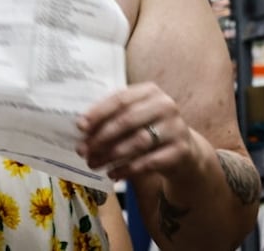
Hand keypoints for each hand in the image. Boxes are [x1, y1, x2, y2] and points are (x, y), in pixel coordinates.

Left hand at [77, 83, 201, 181]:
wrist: (184, 152)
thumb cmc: (150, 130)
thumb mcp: (135, 117)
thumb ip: (112, 117)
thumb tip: (82, 128)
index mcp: (150, 91)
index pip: (120, 99)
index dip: (98, 113)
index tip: (80, 127)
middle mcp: (165, 105)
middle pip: (127, 120)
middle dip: (101, 137)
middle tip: (83, 150)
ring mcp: (176, 128)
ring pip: (138, 142)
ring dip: (111, 155)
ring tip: (94, 164)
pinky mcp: (181, 151)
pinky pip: (149, 162)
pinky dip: (127, 169)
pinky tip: (113, 173)